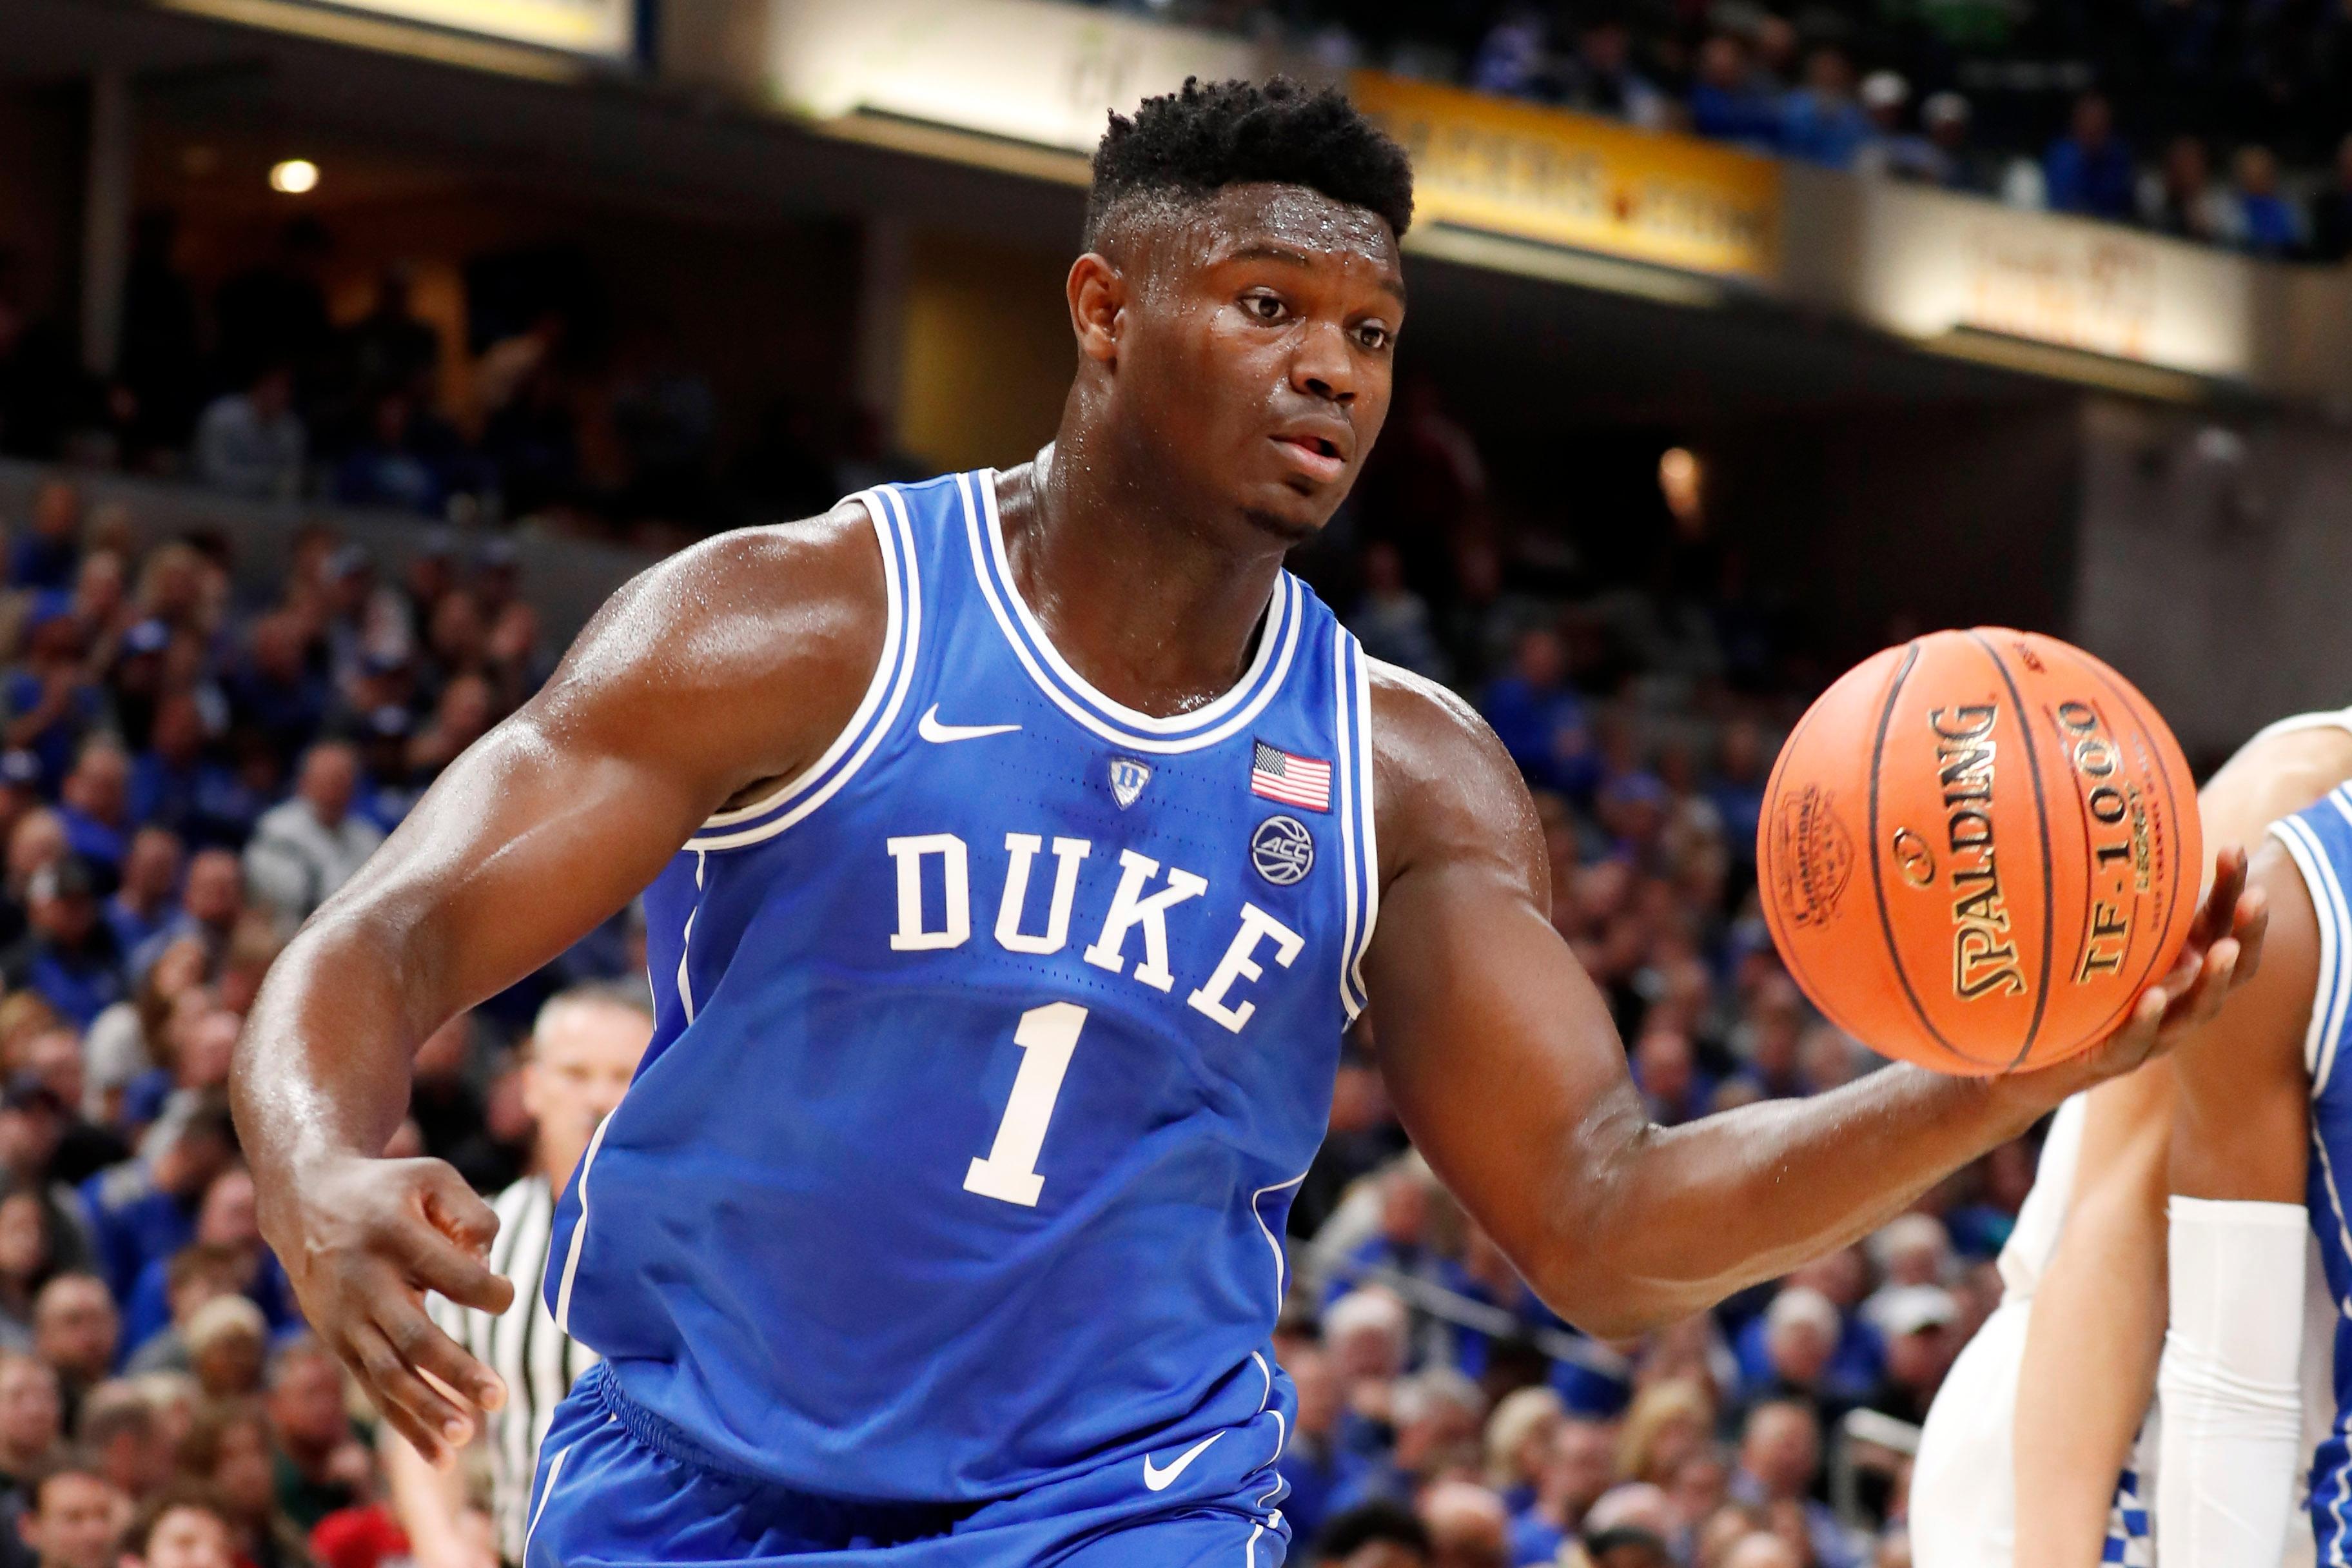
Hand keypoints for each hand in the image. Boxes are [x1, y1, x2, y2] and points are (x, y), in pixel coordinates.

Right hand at [266, 1152, 513, 1464]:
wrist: (305, 1199)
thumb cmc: (389, 1190)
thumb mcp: (433, 1177)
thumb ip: (473, 1215)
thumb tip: (489, 1268)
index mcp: (392, 1235)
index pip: (448, 1274)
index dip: (486, 1291)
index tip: (507, 1296)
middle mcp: (364, 1281)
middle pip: (412, 1336)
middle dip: (455, 1370)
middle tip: (499, 1396)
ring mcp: (346, 1318)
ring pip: (388, 1374)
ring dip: (428, 1409)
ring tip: (467, 1435)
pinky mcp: (339, 1342)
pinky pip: (374, 1390)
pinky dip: (405, 1424)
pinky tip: (439, 1455)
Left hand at [2013, 845, 2269, 1101]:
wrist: (2031, 1055)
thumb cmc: (2078, 986)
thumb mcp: (2103, 938)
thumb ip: (2114, 900)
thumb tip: (2106, 829)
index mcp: (2181, 964)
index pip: (2221, 924)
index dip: (2231, 890)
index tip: (2233, 848)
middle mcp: (2178, 997)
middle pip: (2229, 968)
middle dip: (2246, 933)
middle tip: (2255, 899)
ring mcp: (2154, 1032)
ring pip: (2197, 1011)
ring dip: (2213, 980)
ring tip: (2221, 951)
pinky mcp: (2116, 1058)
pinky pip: (2136, 1041)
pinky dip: (2145, 1020)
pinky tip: (2151, 998)